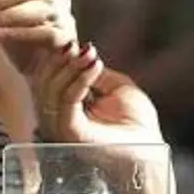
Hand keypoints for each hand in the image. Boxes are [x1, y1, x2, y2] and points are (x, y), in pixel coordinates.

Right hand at [30, 43, 163, 149]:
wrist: (150, 150)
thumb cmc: (137, 124)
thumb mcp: (117, 87)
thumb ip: (94, 73)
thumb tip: (81, 54)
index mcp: (64, 109)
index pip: (47, 81)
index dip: (57, 60)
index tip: (75, 44)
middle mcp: (56, 119)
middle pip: (43, 84)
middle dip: (61, 61)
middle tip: (80, 48)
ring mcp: (62, 128)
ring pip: (51, 92)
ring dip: (71, 67)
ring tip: (90, 55)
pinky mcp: (71, 133)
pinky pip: (66, 104)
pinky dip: (79, 81)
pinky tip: (94, 67)